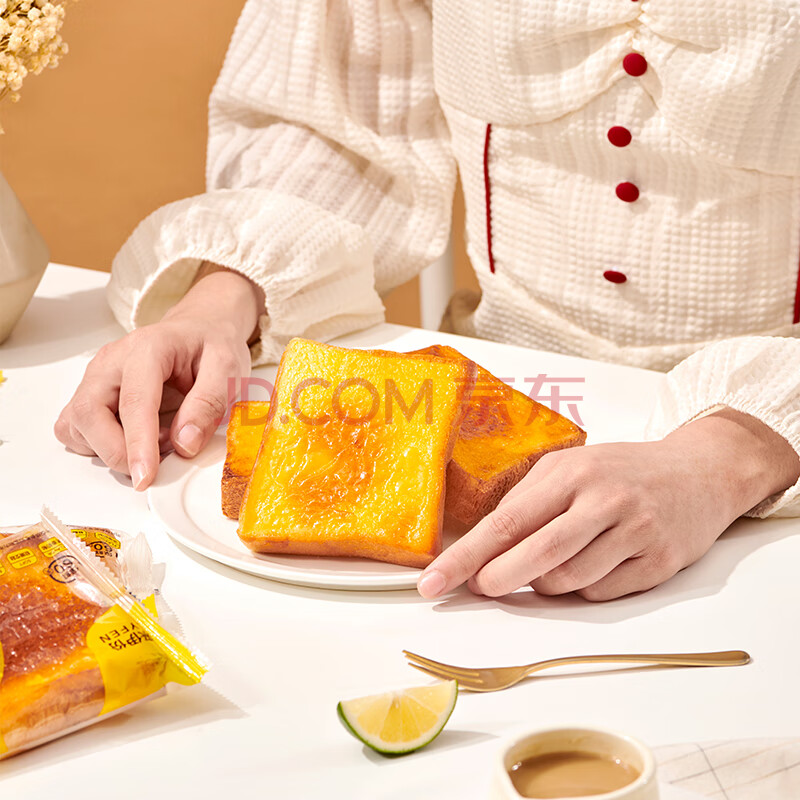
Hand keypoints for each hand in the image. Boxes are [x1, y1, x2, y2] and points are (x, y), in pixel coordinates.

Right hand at [55, 267, 262, 489]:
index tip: (145, 477)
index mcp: (148, 349)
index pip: (134, 401)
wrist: (199, 329)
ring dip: (108, 449)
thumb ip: (209, 403)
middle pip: (89, 413)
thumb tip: (185, 444)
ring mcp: (97, 377)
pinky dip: (98, 445)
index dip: (138, 443)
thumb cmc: (211, 346)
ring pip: (76, 424)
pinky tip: (133, 439)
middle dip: (116, 452)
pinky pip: (76, 428)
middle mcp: (112, 361)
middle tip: (153, 469)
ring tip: (152, 444)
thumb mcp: (227, 368)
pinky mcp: (91, 394)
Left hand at [418, 409, 799, 600]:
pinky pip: (601, 594)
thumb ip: (527, 502)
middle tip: (483, 586)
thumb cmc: (620, 472)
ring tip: (552, 562)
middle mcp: (604, 500)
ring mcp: (636, 532)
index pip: (505, 522)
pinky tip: (592, 564)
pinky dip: (583, 589)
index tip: (433, 584)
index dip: (465, 557)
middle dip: (499, 579)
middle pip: (535, 557)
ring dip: (545, 584)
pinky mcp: (660, 562)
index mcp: (572, 473)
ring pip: (567, 583)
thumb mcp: (570, 468)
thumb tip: (481, 548)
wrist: (700, 472)